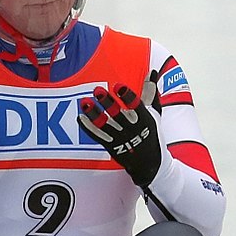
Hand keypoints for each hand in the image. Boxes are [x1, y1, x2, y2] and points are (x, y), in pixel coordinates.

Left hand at [77, 72, 162, 187]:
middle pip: (117, 116)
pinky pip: (97, 137)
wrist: (149, 164)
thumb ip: (151, 93)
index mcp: (144, 120)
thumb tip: (151, 72)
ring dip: (94, 114)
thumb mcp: (155, 113)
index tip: (118, 86)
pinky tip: (80, 117)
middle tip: (97, 90)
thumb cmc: (151, 133)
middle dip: (107, 103)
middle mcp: (131, 130)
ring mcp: (120, 139)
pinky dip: (88, 128)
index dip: (127, 96)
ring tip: (84, 102)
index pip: (136, 106)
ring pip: (104, 126)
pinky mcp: (110, 146)